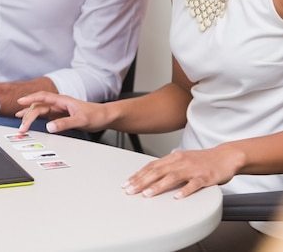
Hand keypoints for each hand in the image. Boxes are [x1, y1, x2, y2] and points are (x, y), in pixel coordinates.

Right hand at [16, 91, 106, 133]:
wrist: (105, 116)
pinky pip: (45, 115)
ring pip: (40, 110)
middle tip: (21, 127)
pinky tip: (30, 119)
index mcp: (63, 100)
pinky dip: (36, 117)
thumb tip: (49, 126)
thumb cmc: (96, 115)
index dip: (31, 98)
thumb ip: (65, 123)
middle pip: (39, 106)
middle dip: (28, 114)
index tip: (20, 102)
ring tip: (19, 121)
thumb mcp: (81, 120)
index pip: (43, 97)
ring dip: (30, 115)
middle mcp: (59, 103)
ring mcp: (59, 109)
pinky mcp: (61, 115)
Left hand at [122, 145, 239, 198]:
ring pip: (173, 177)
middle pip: (158, 171)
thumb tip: (151, 174)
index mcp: (174, 157)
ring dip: (158, 186)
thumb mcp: (182, 160)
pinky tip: (177, 197)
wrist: (225, 156)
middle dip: (142, 181)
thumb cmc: (203, 160)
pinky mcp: (205, 177)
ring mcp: (193, 169)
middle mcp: (181, 161)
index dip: (138, 174)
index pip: (152, 166)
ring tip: (147, 194)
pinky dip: (185, 190)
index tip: (127, 183)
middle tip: (130, 190)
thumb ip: (168, 166)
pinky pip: (194, 184)